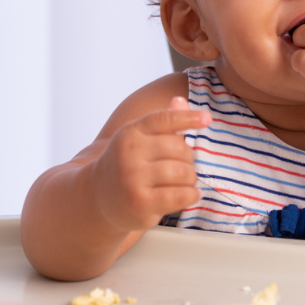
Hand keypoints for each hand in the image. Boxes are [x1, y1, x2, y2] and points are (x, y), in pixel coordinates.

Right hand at [88, 97, 205, 232]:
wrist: (97, 197)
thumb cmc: (126, 164)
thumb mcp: (139, 139)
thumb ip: (163, 122)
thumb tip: (181, 101)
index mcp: (130, 133)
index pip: (164, 119)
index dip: (188, 118)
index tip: (207, 118)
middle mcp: (130, 154)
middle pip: (180, 149)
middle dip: (188, 158)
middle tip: (181, 165)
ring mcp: (134, 180)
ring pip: (183, 172)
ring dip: (190, 178)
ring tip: (183, 181)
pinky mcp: (141, 204)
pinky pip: (181, 195)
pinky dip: (191, 194)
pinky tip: (188, 194)